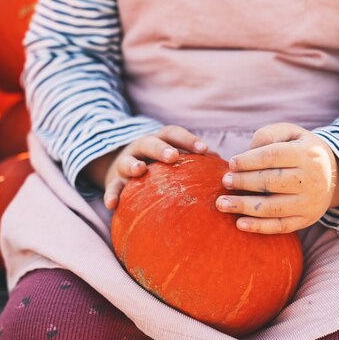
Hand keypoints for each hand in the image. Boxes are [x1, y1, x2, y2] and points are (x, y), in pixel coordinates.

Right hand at [87, 125, 209, 208]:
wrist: (121, 166)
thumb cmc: (158, 165)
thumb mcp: (172, 158)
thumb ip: (194, 162)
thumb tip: (227, 170)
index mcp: (159, 140)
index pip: (174, 134)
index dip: (188, 140)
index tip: (204, 149)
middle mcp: (141, 148)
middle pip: (150, 143)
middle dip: (161, 148)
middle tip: (173, 156)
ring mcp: (125, 163)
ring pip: (127, 161)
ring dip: (133, 165)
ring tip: (139, 170)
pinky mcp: (113, 180)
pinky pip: (111, 188)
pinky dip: (111, 195)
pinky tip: (112, 205)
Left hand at [215, 123, 338, 233]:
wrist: (333, 174)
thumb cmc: (299, 149)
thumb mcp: (290, 133)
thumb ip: (268, 135)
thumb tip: (247, 152)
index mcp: (307, 154)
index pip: (273, 156)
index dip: (249, 160)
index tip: (231, 164)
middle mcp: (311, 179)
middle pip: (271, 182)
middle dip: (243, 182)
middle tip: (224, 181)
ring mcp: (309, 202)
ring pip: (272, 206)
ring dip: (244, 206)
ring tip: (221, 203)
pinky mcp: (306, 219)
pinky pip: (280, 226)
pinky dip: (259, 227)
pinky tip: (239, 223)